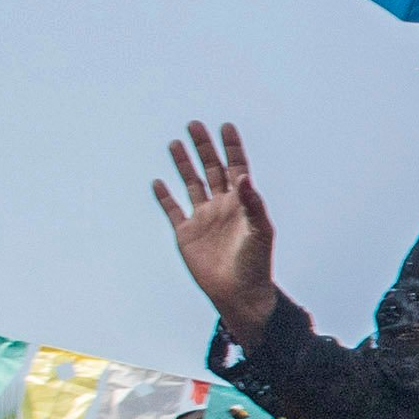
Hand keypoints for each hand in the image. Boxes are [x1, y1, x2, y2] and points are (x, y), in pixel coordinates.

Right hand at [154, 122, 280, 341]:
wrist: (239, 293)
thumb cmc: (256, 263)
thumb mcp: (260, 232)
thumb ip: (253, 204)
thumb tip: (244, 176)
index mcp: (242, 203)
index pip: (237, 168)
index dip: (232, 147)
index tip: (226, 126)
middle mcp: (222, 206)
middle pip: (211, 169)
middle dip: (203, 148)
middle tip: (194, 124)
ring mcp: (203, 218)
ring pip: (191, 184)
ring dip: (184, 164)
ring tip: (175, 143)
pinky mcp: (186, 234)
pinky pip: (173, 210)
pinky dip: (165, 196)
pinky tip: (158, 181)